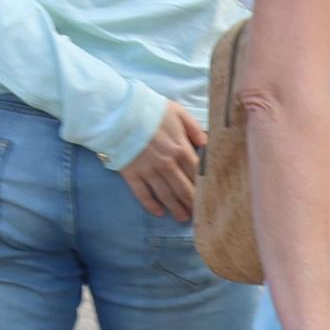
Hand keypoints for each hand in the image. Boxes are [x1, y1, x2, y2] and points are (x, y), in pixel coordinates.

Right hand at [118, 103, 202, 222]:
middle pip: (184, 188)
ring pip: (166, 195)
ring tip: (183, 218)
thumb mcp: (178, 112)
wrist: (119, 113)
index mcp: (181, 149)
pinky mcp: (132, 175)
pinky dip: (151, 205)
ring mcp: (149, 171)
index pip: (197, 174)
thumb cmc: (151, 111)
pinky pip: (143, 194)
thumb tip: (207, 144)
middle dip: (193, 203)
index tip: (211, 197)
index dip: (205, 187)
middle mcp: (167, 164)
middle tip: (199, 214)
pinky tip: (158, 213)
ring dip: (176, 208)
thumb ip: (194, 128)